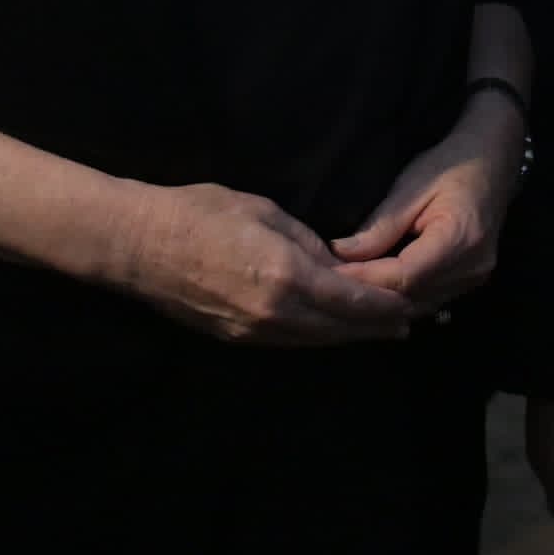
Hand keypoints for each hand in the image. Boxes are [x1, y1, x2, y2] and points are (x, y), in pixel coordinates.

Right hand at [115, 182, 415, 346]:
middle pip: (342, 329)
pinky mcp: (238, 338)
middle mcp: (277, 313)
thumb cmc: (200, 213)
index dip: (387, 304)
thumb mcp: (264, 212)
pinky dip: (320, 337)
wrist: (140, 246)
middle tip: (409, 323)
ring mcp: (256, 331)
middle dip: (378, 326)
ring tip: (382, 330)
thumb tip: (334, 262)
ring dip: (351, 336)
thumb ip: (307, 241)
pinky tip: (333, 330)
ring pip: (318, 341)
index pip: (354, 300)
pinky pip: (292, 342)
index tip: (413, 302)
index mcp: (288, 276)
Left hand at [329, 90, 525, 312]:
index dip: (366, 278)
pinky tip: (375, 291)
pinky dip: (401, 298)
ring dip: (383, 302)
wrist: (491, 163)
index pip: (406, 275)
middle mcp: (473, 267)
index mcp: (461, 238)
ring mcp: (476, 278)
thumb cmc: (450, 166)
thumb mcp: (410, 187)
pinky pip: (430, 300)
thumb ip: (380, 226)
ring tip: (346, 290)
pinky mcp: (470, 282)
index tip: (330, 273)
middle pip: (412, 297)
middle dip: (369, 295)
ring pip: (420, 306)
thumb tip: (341, 253)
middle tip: (329, 286)